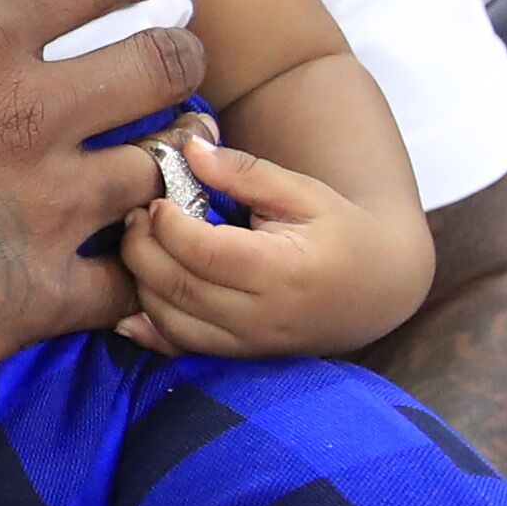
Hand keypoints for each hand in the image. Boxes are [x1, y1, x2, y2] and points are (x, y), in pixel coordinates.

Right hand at [0, 0, 196, 401]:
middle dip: (178, 55)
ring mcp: (39, 211)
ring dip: (167, 161)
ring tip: (165, 161)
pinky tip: (126, 263)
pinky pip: (131, 281)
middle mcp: (26, 115)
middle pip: (163, 65)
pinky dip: (140, 271)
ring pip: (163, 170)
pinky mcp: (33, 298)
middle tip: (170, 63)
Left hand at [116, 131, 426, 357]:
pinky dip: (147, 329)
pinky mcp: (240, 356)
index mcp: (282, 271)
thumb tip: (191, 149)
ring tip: (143, 243)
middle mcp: (263, 316)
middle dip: (142, 248)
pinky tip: (128, 305)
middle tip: (136, 215)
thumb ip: (245, 171)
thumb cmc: (340, 231)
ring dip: (140, 283)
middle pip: (177, 287)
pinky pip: (180, 349)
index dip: (167, 224)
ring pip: (170, 321)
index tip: (156, 198)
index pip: (202, 253)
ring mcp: (250, 343)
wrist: (377, 288)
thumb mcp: (302, 191)